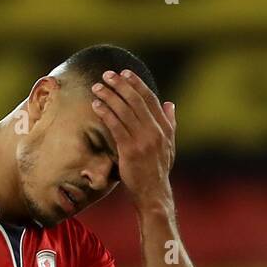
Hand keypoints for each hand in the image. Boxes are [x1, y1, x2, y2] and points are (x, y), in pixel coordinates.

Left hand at [89, 69, 175, 206]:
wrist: (153, 193)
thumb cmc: (157, 170)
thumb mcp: (169, 145)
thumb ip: (170, 123)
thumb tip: (170, 104)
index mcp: (164, 128)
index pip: (150, 99)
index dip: (137, 84)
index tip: (125, 73)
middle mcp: (155, 131)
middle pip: (136, 100)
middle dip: (120, 85)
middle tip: (107, 75)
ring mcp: (143, 140)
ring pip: (124, 111)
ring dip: (109, 96)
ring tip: (97, 87)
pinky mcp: (130, 150)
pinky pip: (116, 126)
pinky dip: (105, 113)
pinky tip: (96, 105)